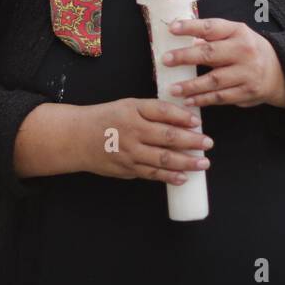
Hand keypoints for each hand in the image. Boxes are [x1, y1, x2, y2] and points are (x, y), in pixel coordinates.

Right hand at [75, 97, 211, 184]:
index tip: (197, 122)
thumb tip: (184, 120)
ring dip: (186, 162)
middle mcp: (132, 131)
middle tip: (208, 143)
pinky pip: (151, 174)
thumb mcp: (128, 106)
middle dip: (191, 141)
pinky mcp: (127, 169)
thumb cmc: (106, 118)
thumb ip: (153, 112)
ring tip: (203, 163)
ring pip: (163, 159)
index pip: (162, 111)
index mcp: (132, 110)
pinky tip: (183, 177)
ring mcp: (129, 152)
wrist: (76, 137)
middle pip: (167, 137)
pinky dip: (169, 177)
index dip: (182, 117)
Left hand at [162, 18, 284, 109]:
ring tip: (172, 88)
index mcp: (238, 32)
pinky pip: (221, 97)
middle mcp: (243, 51)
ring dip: (191, 85)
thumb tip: (187, 38)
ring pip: (214, 80)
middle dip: (186, 57)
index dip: (191, 27)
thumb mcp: (236, 35)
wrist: (281, 71)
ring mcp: (246, 73)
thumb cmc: (249, 49)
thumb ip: (214, 36)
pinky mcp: (246, 92)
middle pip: (210, 54)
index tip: (171, 29)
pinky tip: (188, 100)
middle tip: (165, 60)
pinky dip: (203, 99)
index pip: (211, 27)